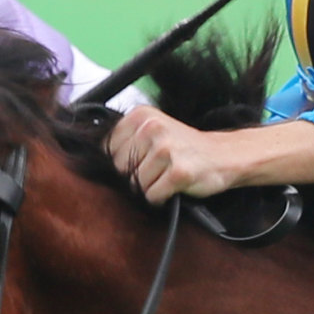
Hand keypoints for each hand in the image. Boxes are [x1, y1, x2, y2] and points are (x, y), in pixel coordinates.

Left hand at [106, 106, 313, 203]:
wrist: (223, 156)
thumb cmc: (184, 149)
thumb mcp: (153, 131)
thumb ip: (124, 140)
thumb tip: (90, 163)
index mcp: (140, 115)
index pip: (107, 150)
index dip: (122, 164)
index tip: (142, 162)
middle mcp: (151, 128)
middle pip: (119, 169)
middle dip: (134, 177)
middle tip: (158, 170)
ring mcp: (165, 149)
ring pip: (135, 185)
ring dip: (150, 188)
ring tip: (167, 177)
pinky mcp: (178, 172)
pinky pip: (153, 196)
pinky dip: (161, 198)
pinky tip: (174, 187)